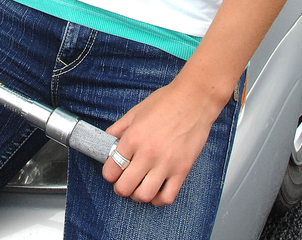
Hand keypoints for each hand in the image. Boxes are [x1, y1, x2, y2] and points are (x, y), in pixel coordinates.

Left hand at [102, 79, 222, 205]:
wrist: (194, 100)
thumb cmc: (166, 102)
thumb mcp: (135, 111)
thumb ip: (119, 128)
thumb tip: (107, 139)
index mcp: (133, 138)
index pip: (111, 169)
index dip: (109, 173)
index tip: (112, 172)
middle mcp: (147, 154)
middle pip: (125, 187)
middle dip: (120, 188)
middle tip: (123, 182)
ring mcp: (166, 164)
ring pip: (144, 196)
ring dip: (137, 195)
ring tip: (139, 186)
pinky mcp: (182, 170)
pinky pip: (167, 197)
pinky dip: (158, 199)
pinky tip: (155, 190)